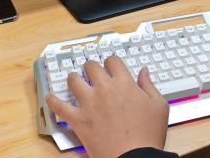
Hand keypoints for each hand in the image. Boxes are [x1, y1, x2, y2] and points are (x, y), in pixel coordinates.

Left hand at [45, 56, 168, 157]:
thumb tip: (144, 71)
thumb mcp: (159, 106)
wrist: (134, 157)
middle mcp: (104, 89)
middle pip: (91, 66)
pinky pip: (59, 106)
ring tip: (74, 80)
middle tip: (92, 71)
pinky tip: (49, 96)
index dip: (111, 62)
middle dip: (91, 67)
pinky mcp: (78, 120)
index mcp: (124, 83)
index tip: (111, 66)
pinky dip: (52, 100)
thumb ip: (149, 85)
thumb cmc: (147, 135)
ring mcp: (89, 103)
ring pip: (73, 80)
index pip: (112, 61)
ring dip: (73, 78)